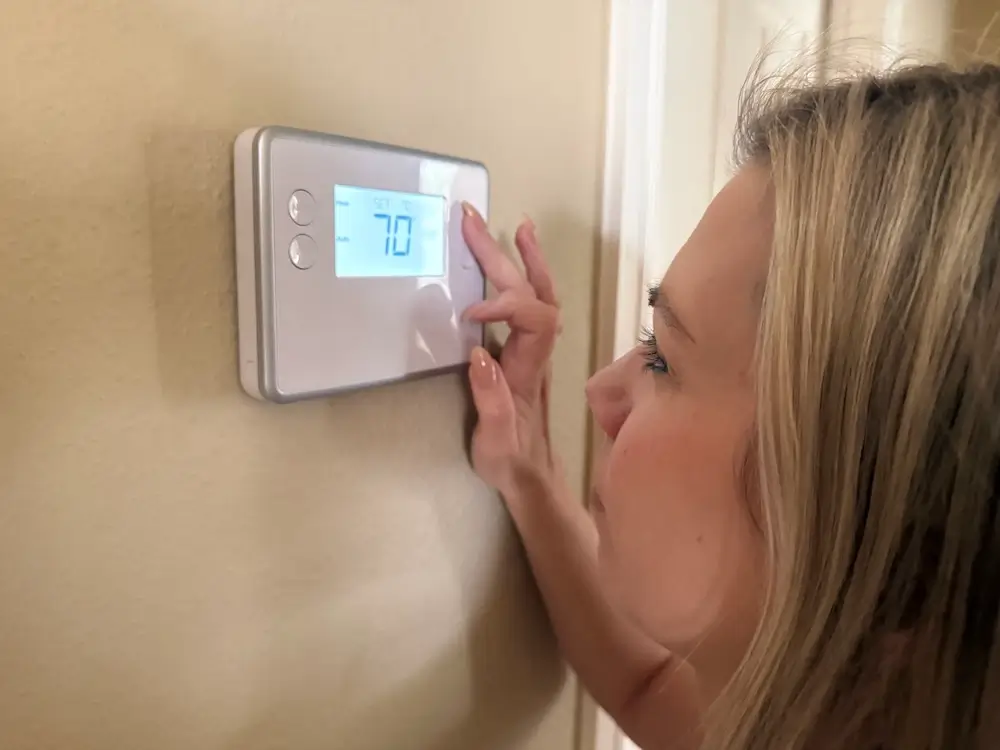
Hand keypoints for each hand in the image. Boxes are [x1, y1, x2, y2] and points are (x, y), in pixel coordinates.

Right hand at [460, 202, 561, 499]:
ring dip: (524, 257)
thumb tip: (480, 354)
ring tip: (512, 226)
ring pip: (538, 293)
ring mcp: (533, 348)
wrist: (531, 474)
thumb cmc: (510, 460)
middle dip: (503, 257)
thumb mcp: (496, 442)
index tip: (470, 316)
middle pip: (533, 293)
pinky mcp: (524, 348)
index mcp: (530, 368)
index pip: (534, 320)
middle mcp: (537, 351)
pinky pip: (532, 303)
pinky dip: (524, 275)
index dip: (506, 305)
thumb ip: (490, 400)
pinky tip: (516, 257)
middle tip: (472, 221)